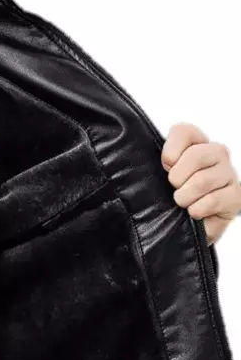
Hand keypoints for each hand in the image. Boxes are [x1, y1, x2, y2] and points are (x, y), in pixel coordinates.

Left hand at [162, 122, 240, 243]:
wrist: (182, 228)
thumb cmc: (168, 199)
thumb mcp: (155, 178)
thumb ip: (150, 163)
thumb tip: (129, 156)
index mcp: (195, 144)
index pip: (183, 131)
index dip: (170, 153)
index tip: (165, 168)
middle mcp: (215, 154)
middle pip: (196, 155)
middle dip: (176, 178)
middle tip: (174, 189)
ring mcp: (227, 174)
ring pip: (202, 180)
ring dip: (184, 198)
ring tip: (182, 203)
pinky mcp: (235, 195)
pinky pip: (212, 200)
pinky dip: (197, 210)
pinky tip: (194, 212)